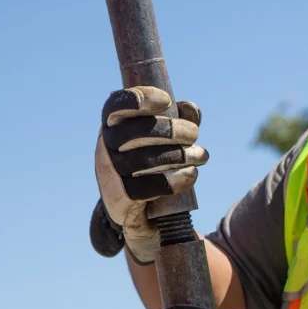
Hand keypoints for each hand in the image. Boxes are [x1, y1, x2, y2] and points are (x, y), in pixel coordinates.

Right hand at [94, 86, 207, 263]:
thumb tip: (190, 109)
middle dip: (169, 129)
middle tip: (194, 134)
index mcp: (115, 126)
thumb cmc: (157, 163)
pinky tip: (191, 175)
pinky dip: (174, 181)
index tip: (166, 101)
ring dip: (179, 155)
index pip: (115, 106)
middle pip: (131, 133)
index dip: (138, 99)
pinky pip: (145, 189)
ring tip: (201, 155)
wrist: (143, 210)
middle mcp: (106, 148)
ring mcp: (110, 175)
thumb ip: (182, 119)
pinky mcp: (120, 200)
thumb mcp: (169, 138)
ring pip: (141, 161)